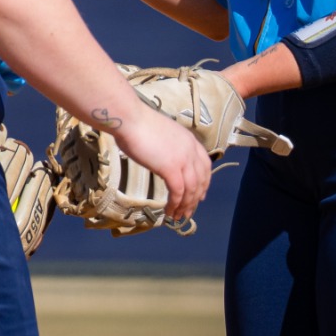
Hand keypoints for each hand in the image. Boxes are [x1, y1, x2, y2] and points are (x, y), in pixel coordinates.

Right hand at [109, 107, 212, 224]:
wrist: (129, 118)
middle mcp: (191, 150)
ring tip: (179, 216)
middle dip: (196, 198)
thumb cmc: (136, 123)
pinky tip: (170, 211)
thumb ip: (167, 146)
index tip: (200, 194)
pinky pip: (178, 192)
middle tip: (189, 211)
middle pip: (201, 180)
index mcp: (190, 140)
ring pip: (191, 189)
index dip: (205, 182)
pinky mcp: (171, 168)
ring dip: (186, 206)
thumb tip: (160, 155)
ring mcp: (183, 159)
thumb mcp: (161, 133)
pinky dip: (176, 204)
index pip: (205, 165)